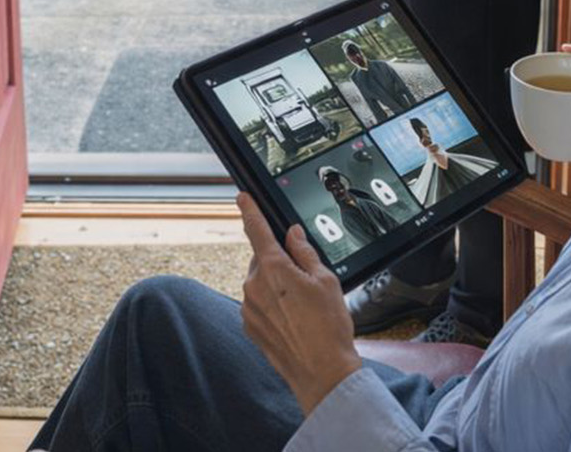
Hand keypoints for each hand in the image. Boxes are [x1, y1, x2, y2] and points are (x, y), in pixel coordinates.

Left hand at [238, 193, 361, 415]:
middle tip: (305, 279)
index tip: (242, 196)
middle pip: (262, 258)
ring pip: (260, 281)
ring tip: (302, 306)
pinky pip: (258, 303)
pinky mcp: (250, 327)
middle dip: (279, 260)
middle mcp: (254, 287)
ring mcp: (249, 309)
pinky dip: (272, 304)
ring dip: (276, 284)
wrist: (322, 373)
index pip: (257, 230)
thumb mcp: (325, 280)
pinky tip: (293, 319)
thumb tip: (292, 234)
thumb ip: (305, 252)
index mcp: (273, 269)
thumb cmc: (328, 328)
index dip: (250, 210)